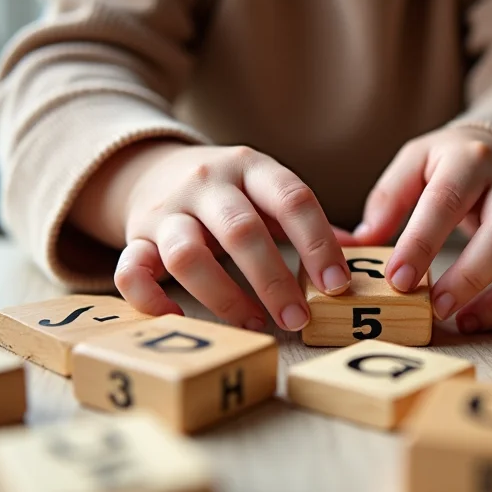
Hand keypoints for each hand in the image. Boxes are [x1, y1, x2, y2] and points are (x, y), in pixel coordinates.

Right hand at [111, 142, 350, 330]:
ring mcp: (166, 211)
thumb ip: (306, 219)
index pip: (292, 198)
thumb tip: (361, 249)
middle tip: (298, 319)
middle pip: (240, 231)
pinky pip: (129, 271)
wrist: (152, 170)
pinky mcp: (135, 238)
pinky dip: (150, 301)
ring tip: (255, 324)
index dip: (318, 242)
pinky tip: (178, 317)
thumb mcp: (267, 190)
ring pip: (186, 255)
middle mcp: (206, 184)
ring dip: (223, 298)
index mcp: (251, 168)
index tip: (337, 285)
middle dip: (273, 280)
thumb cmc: (227, 192)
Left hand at [354, 128, 491, 332]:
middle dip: (471, 276)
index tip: (398, 280)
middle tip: (436, 309)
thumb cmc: (447, 164)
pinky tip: (490, 315)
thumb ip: (386, 202)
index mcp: (468, 161)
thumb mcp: (414, 164)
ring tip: (466, 322)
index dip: (421, 244)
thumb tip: (352, 245)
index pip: (445, 202)